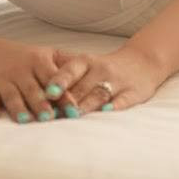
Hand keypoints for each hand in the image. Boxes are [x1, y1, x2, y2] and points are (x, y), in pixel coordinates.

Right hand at [0, 38, 83, 123]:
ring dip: (18, 107)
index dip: (63, 94)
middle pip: (33, 88)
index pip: (54, 79)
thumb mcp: (49, 55)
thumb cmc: (29, 59)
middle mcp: (22, 70)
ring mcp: (5, 79)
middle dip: (41, 103)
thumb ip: (68, 65)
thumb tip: (95, 76)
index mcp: (39, 62)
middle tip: (49, 118)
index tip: (73, 110)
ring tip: (25, 120)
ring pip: (12, 94)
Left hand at [44, 44, 166, 114]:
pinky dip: (114, 106)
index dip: (59, 81)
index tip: (47, 92)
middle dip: (67, 101)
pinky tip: (105, 111)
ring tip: (73, 116)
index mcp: (87, 61)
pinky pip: (122, 101)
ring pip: (99, 94)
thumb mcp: (86, 65)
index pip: (70, 70)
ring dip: (86, 106)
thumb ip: (65, 76)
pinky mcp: (133, 93)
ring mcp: (117, 81)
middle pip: (82, 87)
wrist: (142, 62)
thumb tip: (37, 94)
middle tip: (52, 115)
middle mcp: (101, 69)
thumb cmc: (104, 68)